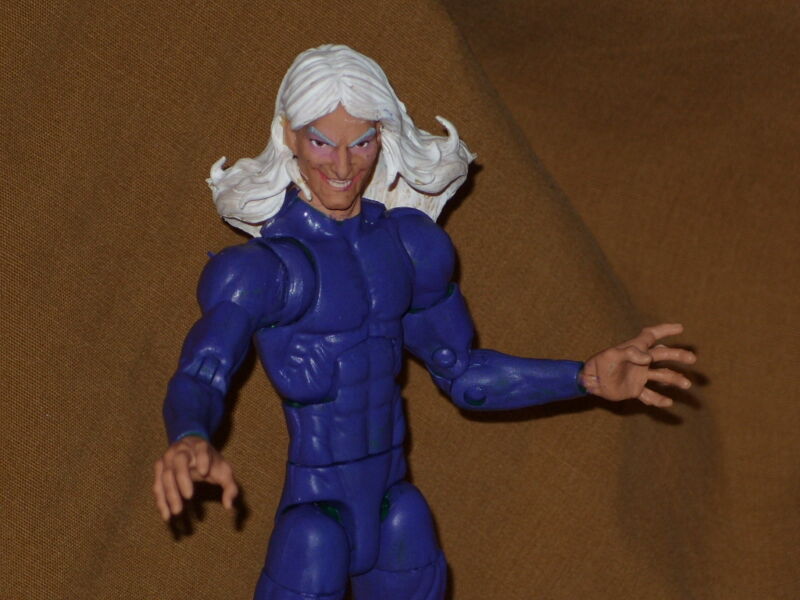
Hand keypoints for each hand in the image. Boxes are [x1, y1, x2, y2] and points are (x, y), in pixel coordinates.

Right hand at [153, 435, 238, 520]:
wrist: (192, 450)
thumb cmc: (211, 463)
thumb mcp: (224, 471)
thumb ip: (230, 487)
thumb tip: (229, 506)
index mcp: (201, 446)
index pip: (201, 449)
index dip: (202, 458)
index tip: (204, 472)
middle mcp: (182, 450)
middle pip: (179, 461)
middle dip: (182, 478)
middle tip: (189, 497)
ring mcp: (168, 458)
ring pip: (165, 475)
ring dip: (170, 494)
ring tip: (177, 512)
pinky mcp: (159, 469)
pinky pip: (158, 485)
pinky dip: (161, 500)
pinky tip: (167, 515)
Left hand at [580, 323, 695, 407]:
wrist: (590, 382)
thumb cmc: (599, 364)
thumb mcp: (612, 355)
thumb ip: (630, 353)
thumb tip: (648, 358)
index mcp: (634, 348)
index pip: (651, 335)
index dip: (665, 330)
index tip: (680, 328)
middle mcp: (640, 361)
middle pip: (662, 355)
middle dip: (678, 355)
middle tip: (692, 358)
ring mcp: (639, 376)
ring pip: (661, 376)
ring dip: (674, 378)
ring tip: (686, 384)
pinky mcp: (636, 389)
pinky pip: (650, 395)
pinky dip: (659, 399)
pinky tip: (668, 403)